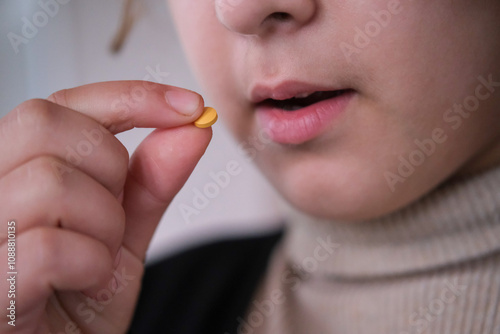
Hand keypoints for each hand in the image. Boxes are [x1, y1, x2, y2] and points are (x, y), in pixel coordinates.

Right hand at [0, 81, 211, 332]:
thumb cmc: (78, 302)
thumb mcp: (122, 235)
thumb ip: (150, 181)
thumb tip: (192, 127)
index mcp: (12, 171)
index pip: (61, 104)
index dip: (131, 96)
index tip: (190, 106)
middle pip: (46, 123)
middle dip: (108, 167)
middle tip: (112, 218)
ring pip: (50, 182)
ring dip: (103, 226)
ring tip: (95, 260)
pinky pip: (47, 247)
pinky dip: (88, 265)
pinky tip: (80, 283)